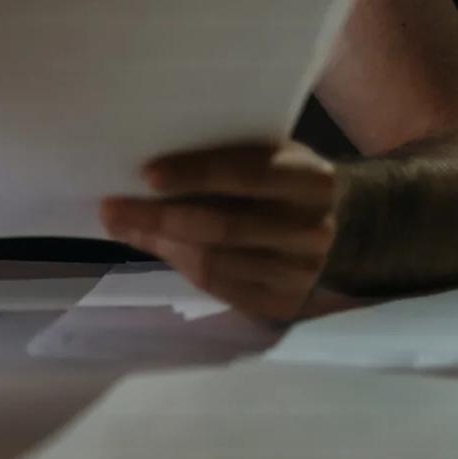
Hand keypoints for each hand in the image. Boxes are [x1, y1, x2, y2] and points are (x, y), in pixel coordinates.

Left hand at [99, 140, 338, 320]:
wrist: (345, 225)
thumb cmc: (285, 178)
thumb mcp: (269, 155)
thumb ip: (222, 159)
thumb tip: (145, 170)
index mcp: (308, 180)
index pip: (245, 174)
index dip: (194, 173)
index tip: (146, 173)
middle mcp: (310, 230)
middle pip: (223, 226)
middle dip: (159, 217)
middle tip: (113, 208)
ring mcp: (300, 274)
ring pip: (215, 262)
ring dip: (161, 244)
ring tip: (123, 225)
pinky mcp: (284, 304)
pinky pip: (220, 288)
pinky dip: (182, 266)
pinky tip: (158, 245)